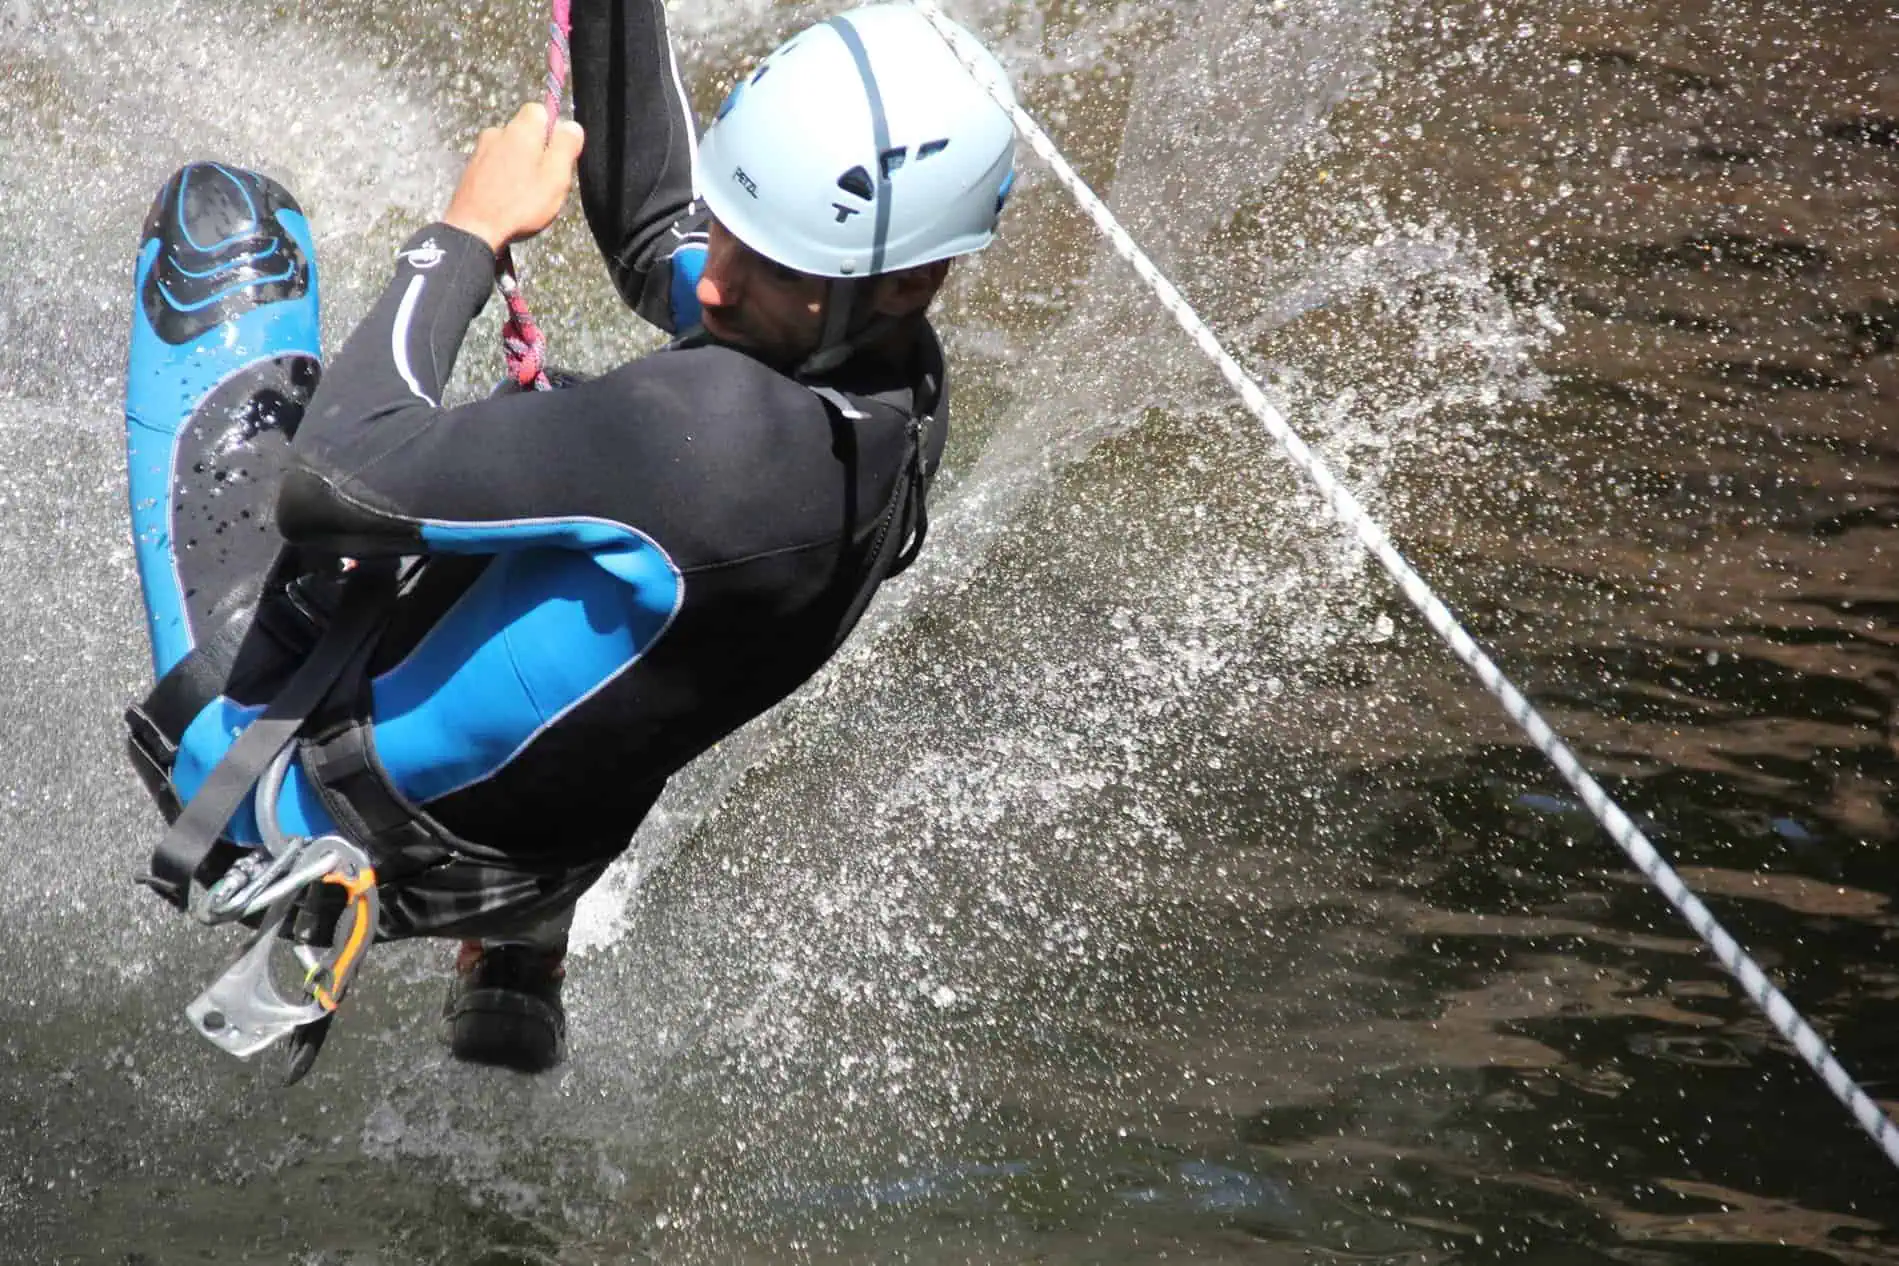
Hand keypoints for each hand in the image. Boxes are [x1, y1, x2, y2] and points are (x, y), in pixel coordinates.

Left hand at [443, 102, 584, 253]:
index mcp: (521, 130)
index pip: (539, 109)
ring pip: (509, 150)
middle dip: (537, 150)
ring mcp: (481, 150)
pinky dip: (504, 177)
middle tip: (544, 181)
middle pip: (524, 132)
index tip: (557, 154)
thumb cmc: (519, 204)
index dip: (552, 129)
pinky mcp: (471, 169)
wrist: (474, 229)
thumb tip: (572, 126)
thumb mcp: (556, 177)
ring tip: (525, 194)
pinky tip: (508, 199)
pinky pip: (495, 165)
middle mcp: (498, 132)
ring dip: (520, 165)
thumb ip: (566, 146)